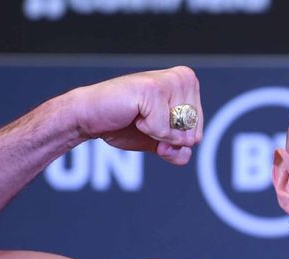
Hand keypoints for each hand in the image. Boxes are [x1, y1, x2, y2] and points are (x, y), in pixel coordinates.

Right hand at [66, 66, 202, 165]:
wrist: (90, 117)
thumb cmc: (124, 124)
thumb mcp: (160, 143)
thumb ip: (180, 150)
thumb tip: (186, 145)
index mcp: (189, 86)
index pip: (198, 133)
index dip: (174, 142)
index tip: (153, 125)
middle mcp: (184, 78)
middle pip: (192, 133)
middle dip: (166, 139)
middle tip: (144, 121)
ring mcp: (170, 81)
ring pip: (180, 131)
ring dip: (156, 134)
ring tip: (139, 115)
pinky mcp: (154, 89)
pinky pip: (163, 130)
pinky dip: (147, 131)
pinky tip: (133, 113)